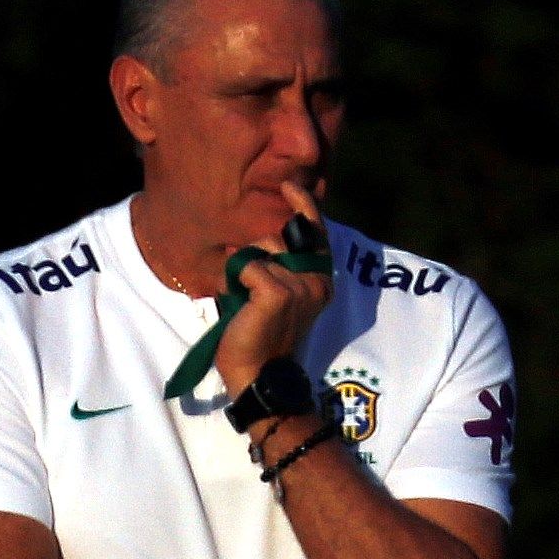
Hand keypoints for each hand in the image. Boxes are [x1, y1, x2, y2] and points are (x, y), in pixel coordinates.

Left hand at [208, 178, 335, 397]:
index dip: (305, 206)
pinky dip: (237, 280)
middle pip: (281, 236)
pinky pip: (248, 267)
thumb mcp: (276, 292)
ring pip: (261, 251)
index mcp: (321, 280)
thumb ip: (281, 264)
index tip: (288, 186)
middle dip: (258, 250)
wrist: (255, 372)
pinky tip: (239, 302)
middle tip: (249, 284)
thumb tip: (265, 236)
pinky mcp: (278, 294)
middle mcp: (318, 281)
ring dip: (244, 269)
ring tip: (244, 299)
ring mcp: (300, 287)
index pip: (317, 233)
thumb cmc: (260, 332)